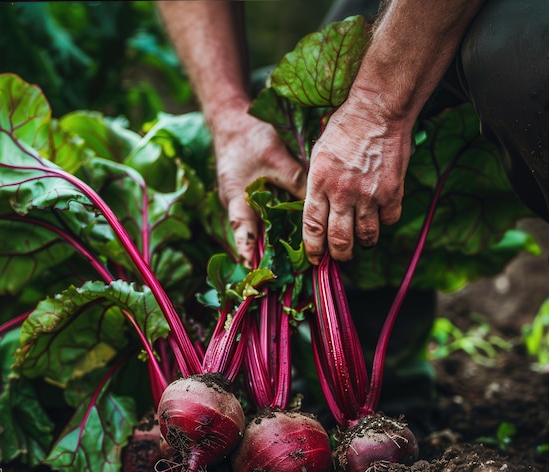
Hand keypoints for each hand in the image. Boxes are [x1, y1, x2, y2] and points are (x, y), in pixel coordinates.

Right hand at [212, 109, 306, 263]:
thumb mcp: (274, 157)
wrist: (234, 120)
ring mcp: (245, 203)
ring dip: (277, 243)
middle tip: (288, 274)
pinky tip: (297, 234)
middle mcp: (239, 207)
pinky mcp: (253, 197)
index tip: (257, 272)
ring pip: (261, 229)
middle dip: (270, 256)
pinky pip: (266, 218)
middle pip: (254, 238)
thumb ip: (294, 180)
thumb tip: (315, 204)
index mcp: (237, 201)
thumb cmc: (249, 138)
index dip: (250, 254)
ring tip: (298, 261)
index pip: (243, 234)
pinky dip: (279, 226)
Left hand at [302, 87, 414, 264]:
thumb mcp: (318, 156)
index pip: (313, 227)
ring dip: (363, 243)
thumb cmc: (344, 129)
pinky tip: (380, 217)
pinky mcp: (392, 191)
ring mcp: (369, 193)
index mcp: (319, 182)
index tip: (316, 258)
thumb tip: (318, 214)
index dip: (314, 249)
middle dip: (340, 254)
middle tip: (341, 256)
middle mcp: (342, 192)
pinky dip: (384, 223)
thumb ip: (316, 186)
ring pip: (366, 236)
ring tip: (361, 242)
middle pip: (340, 240)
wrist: (378, 110)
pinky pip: (388, 220)